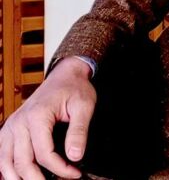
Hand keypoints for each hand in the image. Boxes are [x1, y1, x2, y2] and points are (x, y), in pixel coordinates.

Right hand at [0, 56, 95, 178]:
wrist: (64, 75)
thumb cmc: (74, 88)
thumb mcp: (84, 106)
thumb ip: (79, 131)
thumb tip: (75, 157)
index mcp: (37, 115)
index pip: (45, 154)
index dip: (60, 169)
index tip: (75, 174)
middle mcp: (19, 122)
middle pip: (23, 163)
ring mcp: (11, 126)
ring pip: (6, 164)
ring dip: (19, 179)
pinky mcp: (9, 129)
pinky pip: (0, 155)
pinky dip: (5, 170)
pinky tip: (17, 177)